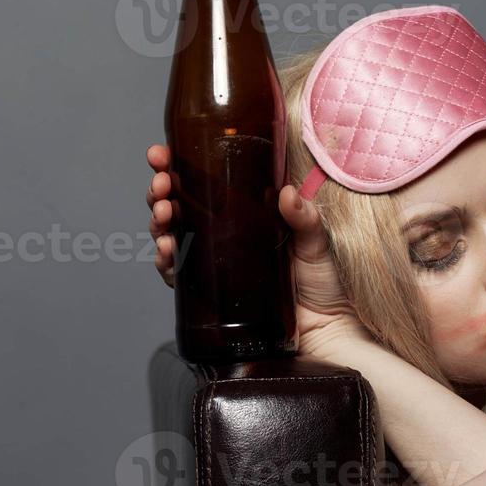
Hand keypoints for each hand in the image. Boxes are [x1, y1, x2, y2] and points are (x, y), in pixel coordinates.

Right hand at [144, 142, 367, 351]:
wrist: (326, 330)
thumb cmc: (325, 284)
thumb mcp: (316, 240)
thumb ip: (304, 218)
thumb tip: (286, 194)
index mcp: (243, 212)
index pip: (203, 181)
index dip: (176, 166)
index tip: (161, 155)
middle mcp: (222, 234)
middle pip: (178, 205)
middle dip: (160, 190)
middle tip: (161, 184)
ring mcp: (212, 263)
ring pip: (170, 235)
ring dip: (158, 221)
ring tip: (163, 213)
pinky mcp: (208, 293)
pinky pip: (177, 275)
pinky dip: (165, 261)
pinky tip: (167, 249)